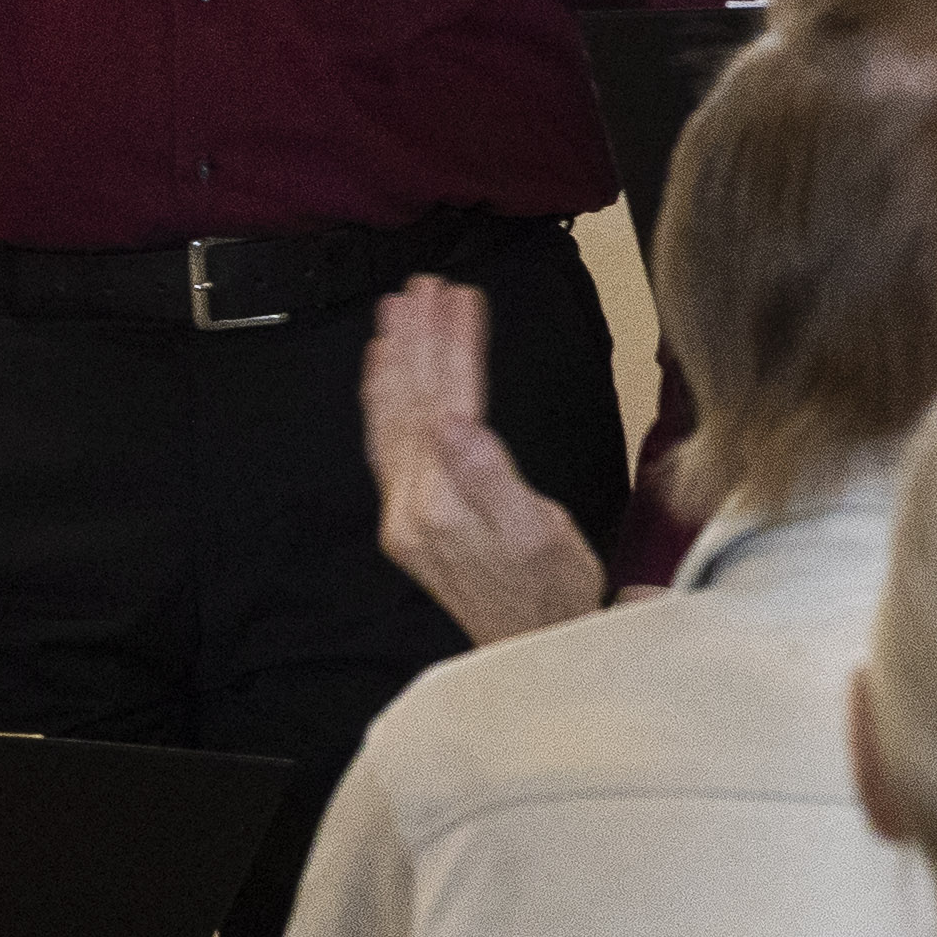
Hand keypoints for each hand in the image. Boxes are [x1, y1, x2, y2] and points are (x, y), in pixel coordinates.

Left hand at [361, 278, 605, 648]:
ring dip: (395, 360)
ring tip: (395, 311)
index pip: (444, 400)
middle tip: (422, 285)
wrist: (535, 651)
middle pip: (410, 402)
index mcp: (443, 502)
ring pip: (393, 419)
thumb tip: (454, 421)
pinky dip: (384, 401)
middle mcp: (411, 506)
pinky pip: (387, 445)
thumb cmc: (552, 595)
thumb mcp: (537, 533)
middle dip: (416, 338)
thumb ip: (488, 475)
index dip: (452, 344)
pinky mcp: (409, 520)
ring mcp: (404, 514)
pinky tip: (385, 376)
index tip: (459, 296)